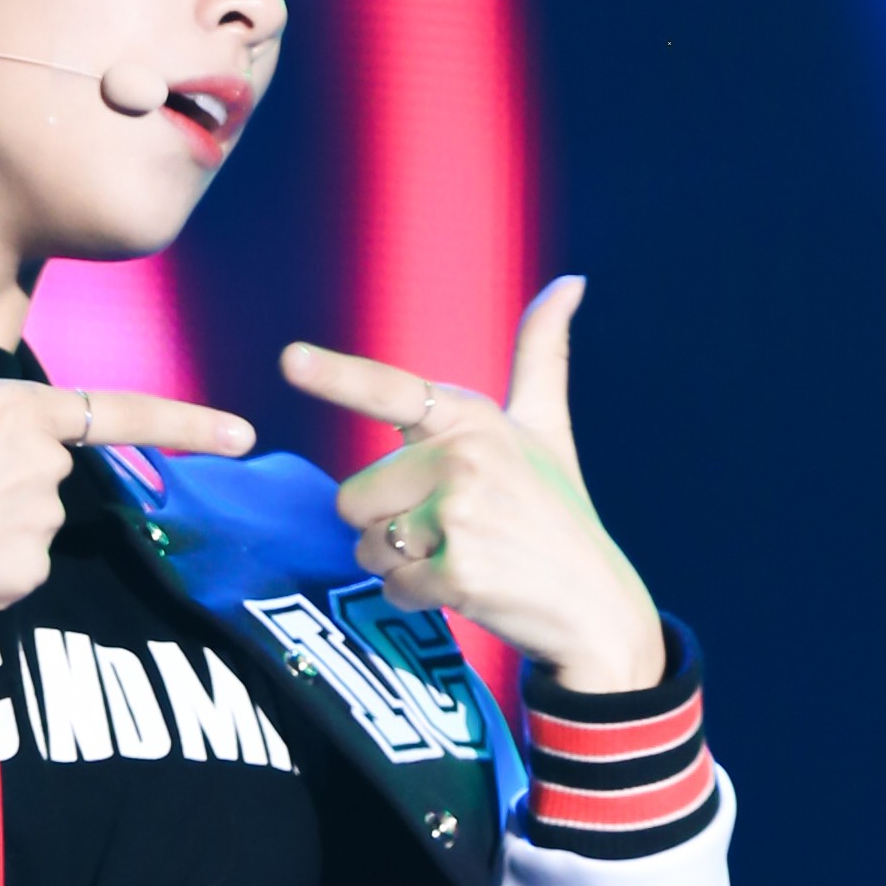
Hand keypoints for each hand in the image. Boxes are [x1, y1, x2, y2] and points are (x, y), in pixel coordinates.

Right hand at [0, 234, 254, 612]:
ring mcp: (40, 524)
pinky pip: (20, 565)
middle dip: (6, 471)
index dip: (188, 422)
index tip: (245, 434)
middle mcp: (45, 467)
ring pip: (34, 516)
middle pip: (49, 465)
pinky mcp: (26, 575)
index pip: (120, 410)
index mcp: (21, 410)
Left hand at [281, 275, 664, 691]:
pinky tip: (467, 589)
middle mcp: (465, 459)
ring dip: (399, 564)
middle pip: (352, 496)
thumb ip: (542, 354)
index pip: (391, 392)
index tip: (290, 359)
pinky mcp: (459, 572)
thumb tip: (571, 280)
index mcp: (473, 419)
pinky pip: (392, 587)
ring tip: (461, 557)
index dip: (337, 377)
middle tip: (450, 532)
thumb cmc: (558, 513)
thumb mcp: (548, 428)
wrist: (595, 604)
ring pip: (366, 545)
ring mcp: (462, 516)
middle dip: (386, 524)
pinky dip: (418, 598)